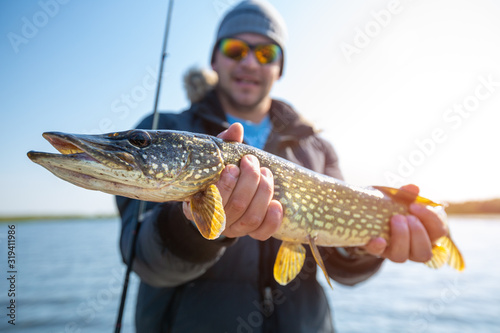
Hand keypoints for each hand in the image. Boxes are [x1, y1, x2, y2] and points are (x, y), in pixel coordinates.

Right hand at [183, 123, 282, 239]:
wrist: (222, 194)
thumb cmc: (218, 172)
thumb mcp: (217, 159)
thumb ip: (225, 144)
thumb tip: (237, 128)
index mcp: (199, 205)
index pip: (213, 201)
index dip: (226, 185)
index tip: (234, 166)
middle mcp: (215, 222)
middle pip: (236, 207)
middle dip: (249, 181)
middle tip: (252, 162)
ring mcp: (234, 229)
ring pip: (251, 218)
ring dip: (263, 193)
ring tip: (266, 173)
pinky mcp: (250, 233)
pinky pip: (262, 234)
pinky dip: (272, 220)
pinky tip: (277, 204)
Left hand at [363, 184, 447, 262]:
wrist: (367, 212)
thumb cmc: (391, 206)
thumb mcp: (400, 198)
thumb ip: (407, 195)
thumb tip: (413, 188)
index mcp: (426, 233)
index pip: (439, 231)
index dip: (431, 219)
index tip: (415, 206)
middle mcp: (413, 247)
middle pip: (424, 253)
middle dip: (417, 233)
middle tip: (406, 216)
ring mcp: (395, 251)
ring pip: (402, 257)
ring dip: (401, 238)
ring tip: (394, 218)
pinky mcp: (377, 250)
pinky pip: (378, 254)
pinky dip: (378, 247)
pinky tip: (378, 239)